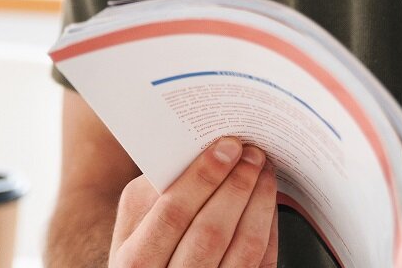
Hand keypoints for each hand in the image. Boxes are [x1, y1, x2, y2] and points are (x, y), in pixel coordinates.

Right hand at [109, 137, 279, 267]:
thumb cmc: (145, 249)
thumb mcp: (132, 226)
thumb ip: (153, 192)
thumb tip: (197, 153)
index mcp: (135, 260)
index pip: (172, 213)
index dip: (202, 177)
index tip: (226, 146)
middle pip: (210, 232)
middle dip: (235, 185)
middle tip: (251, 153)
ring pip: (243, 249)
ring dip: (259, 202)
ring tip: (264, 172)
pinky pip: (261, 261)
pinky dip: (268, 227)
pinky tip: (267, 202)